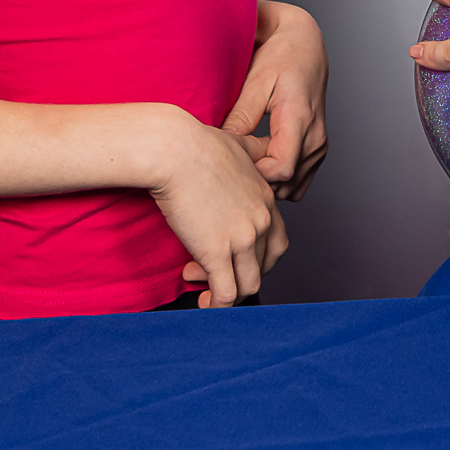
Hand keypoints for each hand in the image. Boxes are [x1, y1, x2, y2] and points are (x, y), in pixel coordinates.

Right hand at [145, 110, 287, 307]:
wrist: (174, 150)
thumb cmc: (196, 144)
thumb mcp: (239, 145)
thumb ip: (253, 153)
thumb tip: (255, 149)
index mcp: (266, 199)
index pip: (275, 242)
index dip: (254, 255)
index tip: (230, 254)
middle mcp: (261, 220)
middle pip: (265, 266)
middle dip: (240, 273)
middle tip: (211, 269)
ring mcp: (242, 238)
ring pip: (249, 285)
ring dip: (227, 290)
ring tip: (198, 280)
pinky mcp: (217, 252)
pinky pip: (226, 294)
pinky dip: (217, 305)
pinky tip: (202, 302)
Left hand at [221, 2, 326, 200]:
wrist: (306, 47)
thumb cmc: (281, 57)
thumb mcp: (256, 80)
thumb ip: (241, 115)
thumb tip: (222, 145)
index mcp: (300, 119)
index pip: (281, 169)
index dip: (253, 173)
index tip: (232, 159)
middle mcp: (315, 138)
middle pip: (284, 183)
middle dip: (256, 179)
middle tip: (233, 159)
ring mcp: (319, 147)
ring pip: (291, 188)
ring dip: (267, 180)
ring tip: (247, 158)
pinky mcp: (317, 152)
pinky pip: (297, 183)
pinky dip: (279, 180)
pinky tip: (261, 160)